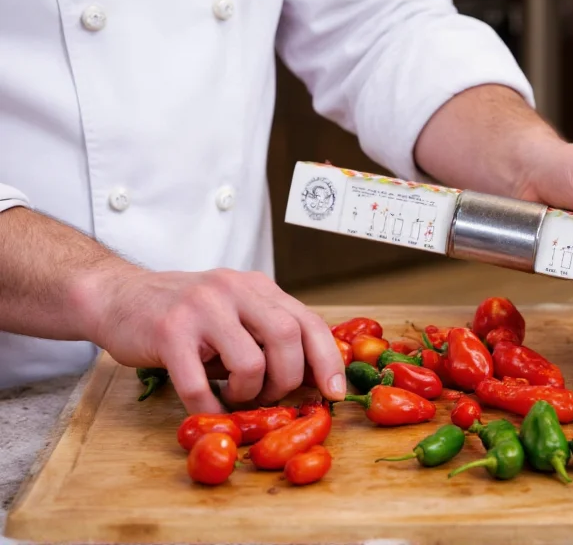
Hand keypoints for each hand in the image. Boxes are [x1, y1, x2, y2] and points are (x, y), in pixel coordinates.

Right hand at [83, 267, 346, 413]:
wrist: (117, 296)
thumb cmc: (184, 314)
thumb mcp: (236, 312)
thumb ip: (270, 334)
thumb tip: (314, 378)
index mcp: (258, 286)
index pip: (308, 321)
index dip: (327, 360)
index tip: (334, 392)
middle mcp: (234, 289)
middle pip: (287, 338)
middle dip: (286, 379)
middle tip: (269, 396)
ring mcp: (201, 307)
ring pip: (251, 362)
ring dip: (248, 392)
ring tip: (234, 394)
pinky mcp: (169, 331)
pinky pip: (200, 383)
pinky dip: (209, 406)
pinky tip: (207, 407)